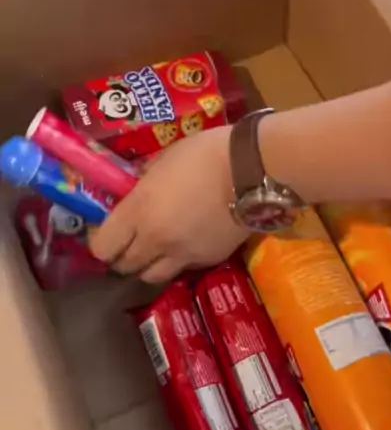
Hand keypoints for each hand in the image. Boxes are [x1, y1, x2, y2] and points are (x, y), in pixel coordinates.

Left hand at [89, 126, 247, 283]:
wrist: (252, 170)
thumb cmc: (205, 153)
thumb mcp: (162, 161)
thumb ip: (143, 184)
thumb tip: (135, 195)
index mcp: (138, 210)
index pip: (102, 247)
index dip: (100, 243)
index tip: (106, 233)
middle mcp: (155, 239)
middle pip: (124, 267)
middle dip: (123, 256)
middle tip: (129, 243)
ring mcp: (182, 254)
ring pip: (152, 276)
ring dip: (149, 265)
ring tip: (156, 249)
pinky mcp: (208, 260)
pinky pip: (183, 268)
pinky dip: (179, 260)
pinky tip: (188, 242)